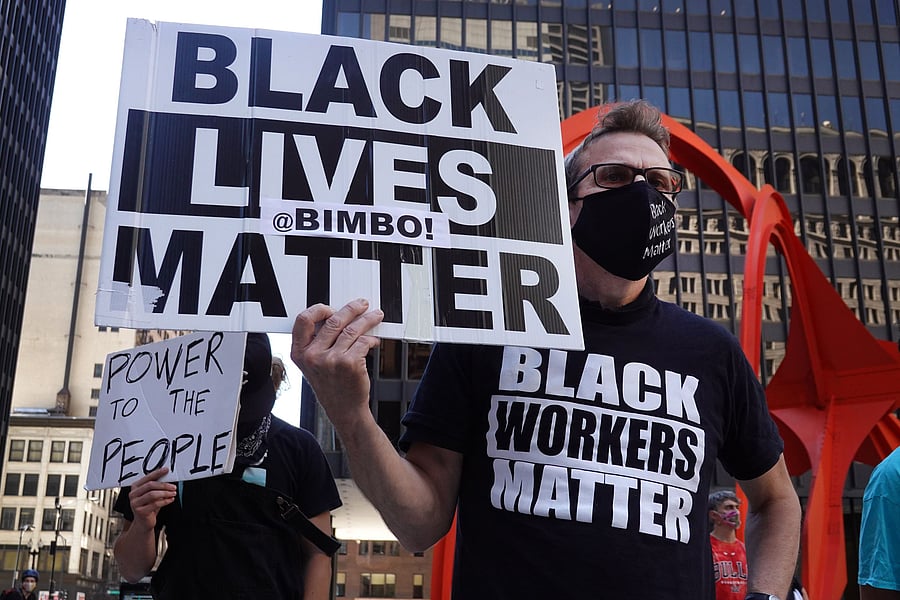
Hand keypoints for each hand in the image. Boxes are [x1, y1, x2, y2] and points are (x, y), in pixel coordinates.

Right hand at [128, 467, 175, 530]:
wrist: (143, 522)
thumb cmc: (148, 507)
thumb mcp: (151, 495)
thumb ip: (156, 486)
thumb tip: (167, 477)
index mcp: (135, 487)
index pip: (147, 477)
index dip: (157, 473)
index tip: (166, 470)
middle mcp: (133, 494)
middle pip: (150, 485)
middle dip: (164, 485)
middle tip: (173, 487)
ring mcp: (135, 503)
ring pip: (153, 494)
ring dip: (165, 493)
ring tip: (173, 493)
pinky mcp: (140, 512)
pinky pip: (155, 504)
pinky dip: (165, 501)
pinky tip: (170, 499)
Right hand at [291, 299, 382, 427]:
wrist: (344, 410)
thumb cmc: (331, 385)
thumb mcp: (313, 365)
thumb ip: (318, 343)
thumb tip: (338, 317)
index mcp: (299, 353)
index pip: (303, 320)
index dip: (319, 309)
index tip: (332, 307)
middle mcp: (313, 356)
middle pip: (333, 320)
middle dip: (352, 309)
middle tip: (362, 305)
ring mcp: (332, 360)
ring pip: (352, 329)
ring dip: (368, 320)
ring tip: (376, 316)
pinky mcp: (350, 363)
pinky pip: (363, 342)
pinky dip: (371, 339)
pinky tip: (373, 340)